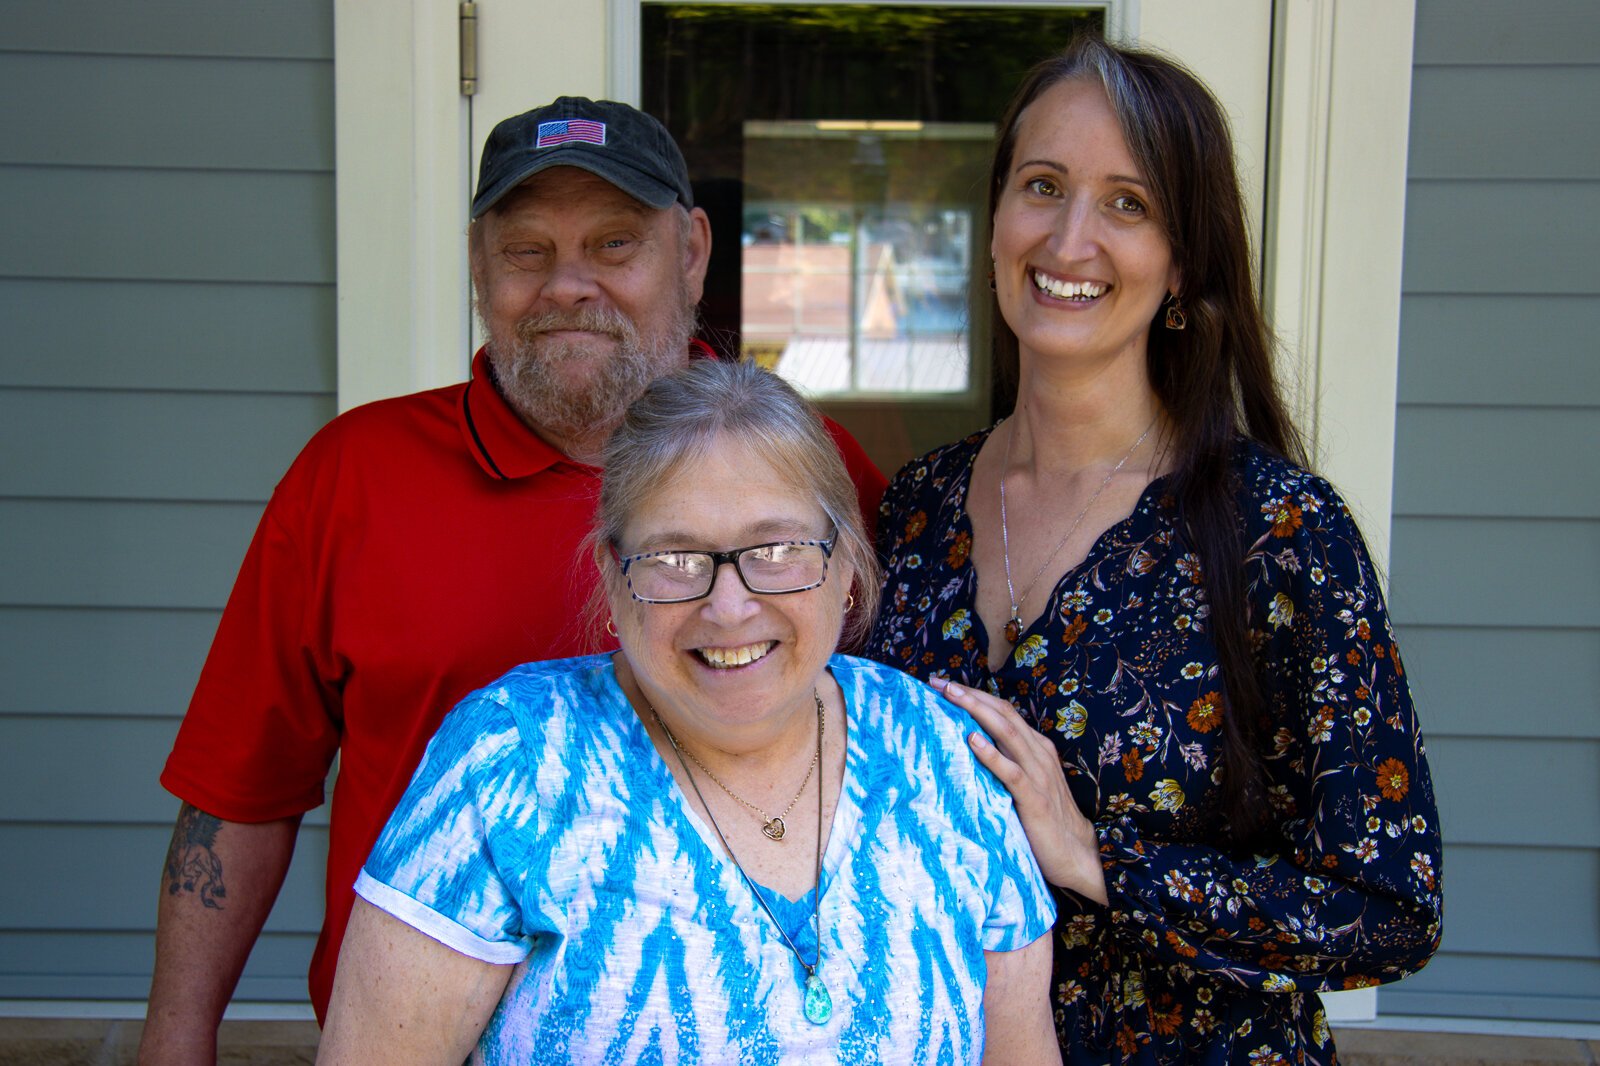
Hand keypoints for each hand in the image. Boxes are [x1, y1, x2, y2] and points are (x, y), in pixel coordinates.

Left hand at [933, 677, 1108, 905]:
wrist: (1076, 854)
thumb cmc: (1045, 819)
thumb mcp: (1025, 783)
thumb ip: (1005, 764)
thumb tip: (968, 750)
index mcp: (1037, 748)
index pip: (1004, 712)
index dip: (976, 696)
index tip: (945, 685)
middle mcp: (1039, 754)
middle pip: (1003, 714)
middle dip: (970, 695)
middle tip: (939, 682)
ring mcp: (1038, 774)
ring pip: (1006, 733)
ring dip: (976, 711)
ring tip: (951, 696)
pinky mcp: (1034, 798)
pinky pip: (1010, 771)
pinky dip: (991, 754)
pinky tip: (972, 740)